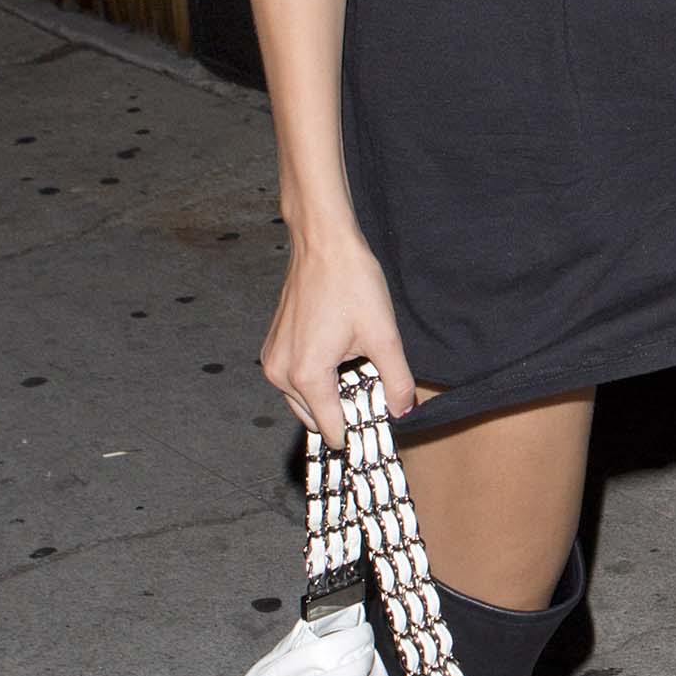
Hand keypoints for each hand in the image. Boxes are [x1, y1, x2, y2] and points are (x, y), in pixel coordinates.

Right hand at [260, 222, 414, 448]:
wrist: (323, 243)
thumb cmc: (350, 283)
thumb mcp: (384, 336)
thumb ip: (397, 381)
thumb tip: (402, 410)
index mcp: (307, 376)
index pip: (333, 430)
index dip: (359, 432)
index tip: (379, 424)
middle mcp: (281, 374)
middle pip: (317, 419)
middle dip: (345, 414)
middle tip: (375, 393)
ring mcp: (273, 360)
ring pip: (305, 401)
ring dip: (332, 397)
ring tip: (360, 371)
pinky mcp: (273, 347)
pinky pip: (296, 380)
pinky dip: (318, 380)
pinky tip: (341, 358)